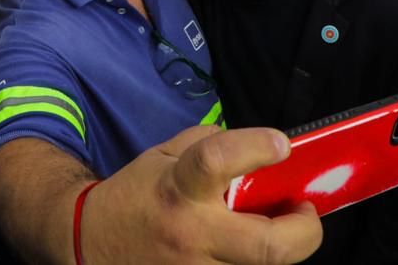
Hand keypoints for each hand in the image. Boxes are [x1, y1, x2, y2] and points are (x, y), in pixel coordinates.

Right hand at [82, 126, 322, 263]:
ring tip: (278, 228)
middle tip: (304, 211)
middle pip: (269, 246)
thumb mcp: (164, 154)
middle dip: (304, 231)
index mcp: (179, 188)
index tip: (281, 144)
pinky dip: (253, 260)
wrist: (93, 243)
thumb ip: (210, 143)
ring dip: (280, 247)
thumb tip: (257, 146)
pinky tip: (248, 246)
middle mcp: (192, 234)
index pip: (217, 162)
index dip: (255, 148)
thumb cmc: (136, 194)